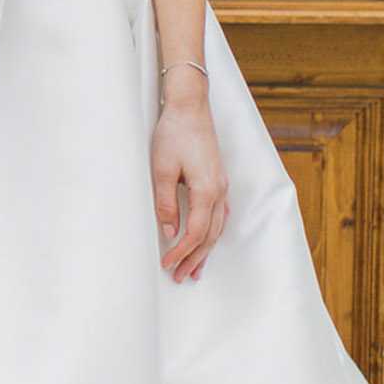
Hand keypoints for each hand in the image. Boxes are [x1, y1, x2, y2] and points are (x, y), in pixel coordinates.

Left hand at [151, 76, 228, 282]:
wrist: (190, 106)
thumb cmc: (174, 133)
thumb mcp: (162, 168)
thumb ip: (166, 203)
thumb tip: (169, 232)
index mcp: (206, 191)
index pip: (197, 233)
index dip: (182, 252)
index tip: (167, 265)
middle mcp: (219, 191)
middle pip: (211, 236)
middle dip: (195, 258)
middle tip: (180, 277)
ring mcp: (221, 185)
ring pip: (218, 227)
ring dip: (206, 249)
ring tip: (195, 269)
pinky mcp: (218, 179)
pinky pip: (220, 214)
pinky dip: (213, 232)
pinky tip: (209, 239)